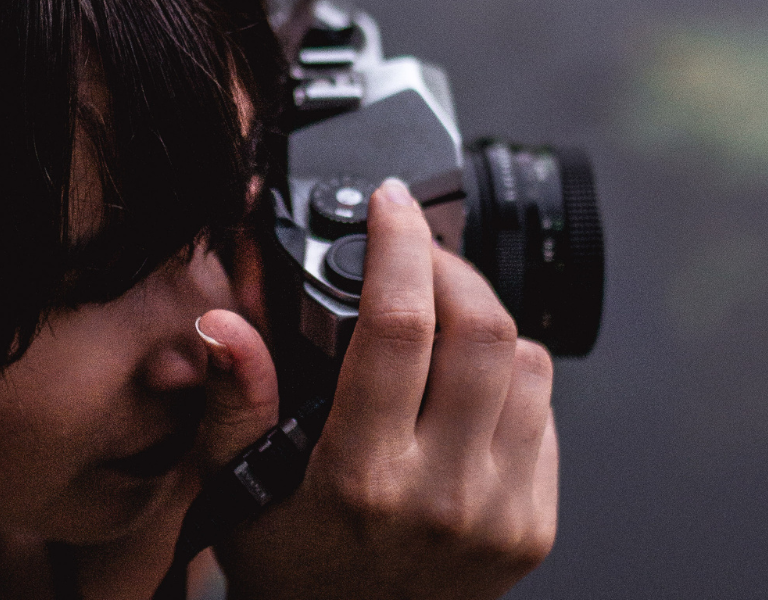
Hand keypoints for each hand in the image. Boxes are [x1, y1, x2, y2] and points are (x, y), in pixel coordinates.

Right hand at [214, 178, 559, 599]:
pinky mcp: (534, 525)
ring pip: (526, 363)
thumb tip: (222, 323)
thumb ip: (233, 401)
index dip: (401, 246)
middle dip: (452, 266)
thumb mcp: (237, 489)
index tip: (392, 204)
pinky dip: (510, 378)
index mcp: (362, 476)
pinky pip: (545, 413)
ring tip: (438, 321)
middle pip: (483, 330)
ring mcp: (498, 512)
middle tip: (417, 251)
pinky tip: (464, 386)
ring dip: (485, 321)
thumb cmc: (291, 567)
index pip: (400, 328)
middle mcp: (442, 494)